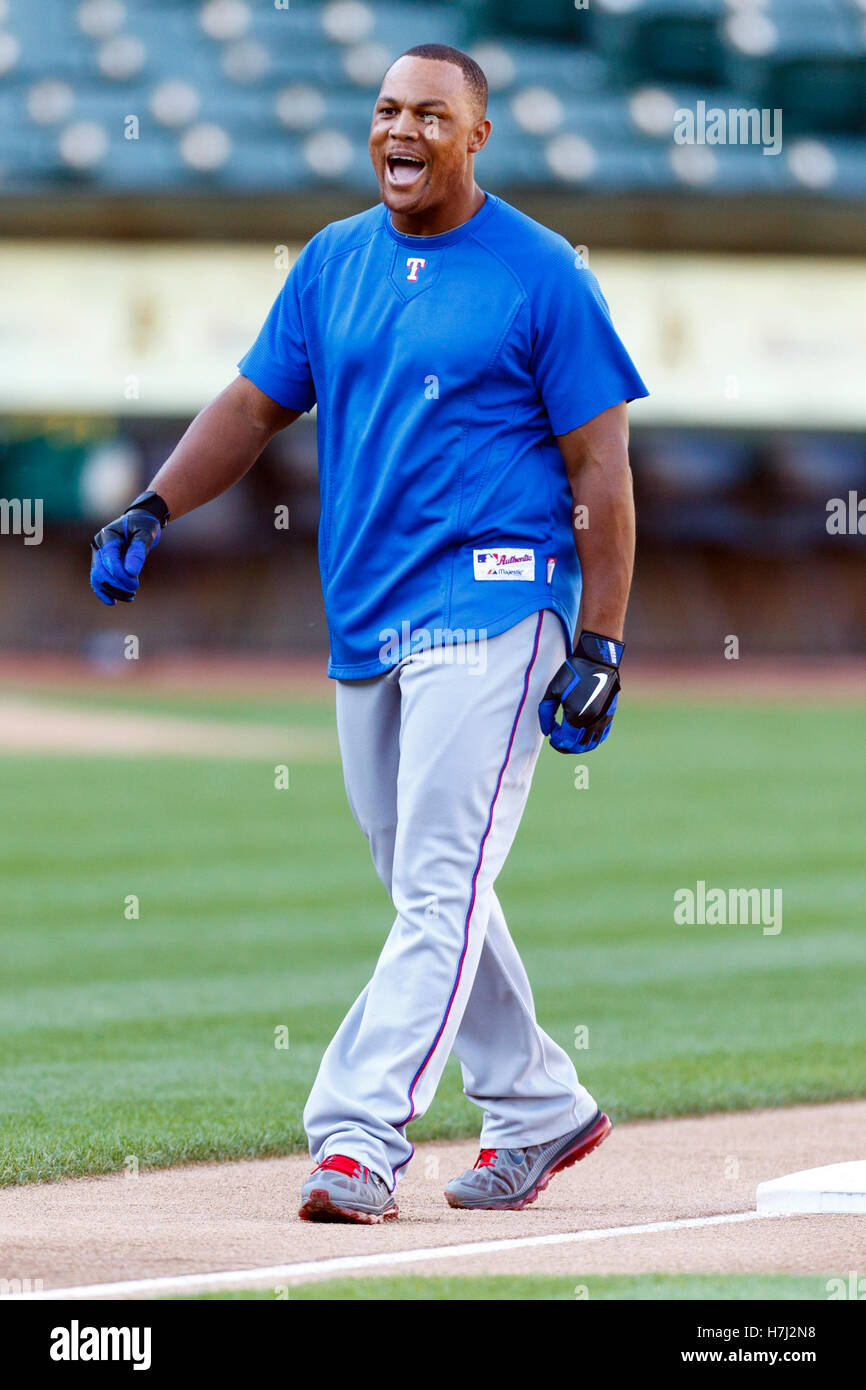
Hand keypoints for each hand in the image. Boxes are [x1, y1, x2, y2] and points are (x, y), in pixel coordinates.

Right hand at [90, 491, 168, 605]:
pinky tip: (115, 601)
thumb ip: (138, 551)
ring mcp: (98, 556)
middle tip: (134, 590)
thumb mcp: (146, 534)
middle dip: (117, 584)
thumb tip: (131, 572)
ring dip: (112, 591)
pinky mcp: (102, 564)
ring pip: (97, 579)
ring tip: (130, 597)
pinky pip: (98, 581)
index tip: (135, 584)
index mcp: (107, 536)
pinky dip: (105, 592)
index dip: (120, 574)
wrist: (140, 522)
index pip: (108, 558)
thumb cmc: (144, 526)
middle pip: (100, 571)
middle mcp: (99, 546)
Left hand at [538, 629, 622, 753]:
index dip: (556, 741)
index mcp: (576, 717)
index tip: (552, 734)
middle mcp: (591, 722)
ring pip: (592, 743)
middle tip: (558, 740)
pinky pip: (602, 735)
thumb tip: (547, 732)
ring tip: (570, 738)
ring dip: (579, 745)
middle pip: (578, 746)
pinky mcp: (610, 714)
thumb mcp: (553, 690)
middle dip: (566, 746)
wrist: (597, 660)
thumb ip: (546, 713)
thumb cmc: (573, 672)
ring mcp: (603, 719)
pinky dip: (592, 739)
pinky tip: (584, 734)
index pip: (565, 741)